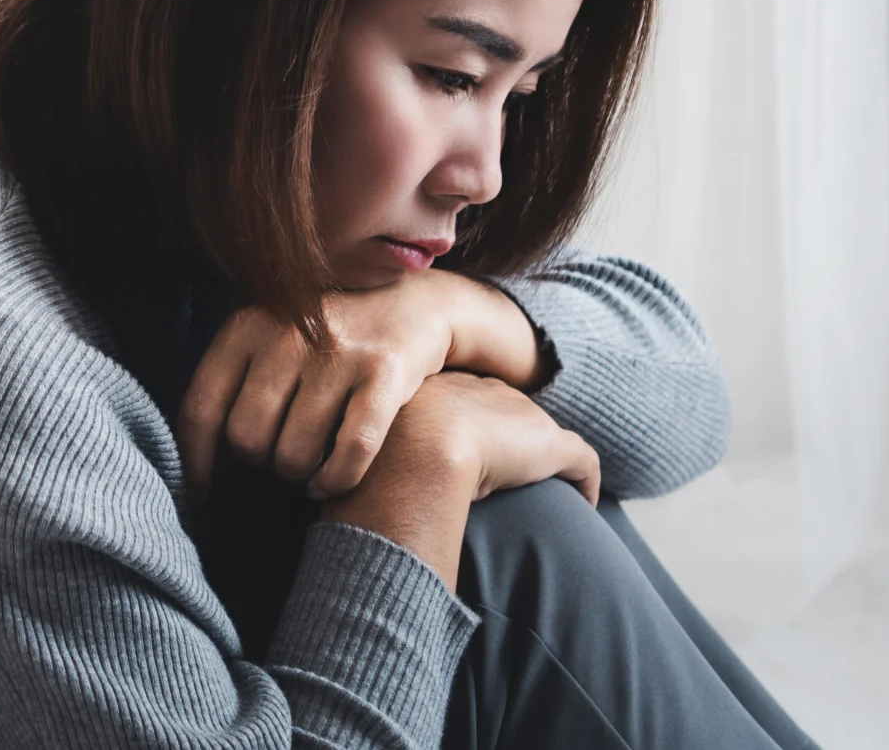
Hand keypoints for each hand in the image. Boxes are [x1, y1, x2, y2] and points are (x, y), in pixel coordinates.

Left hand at [177, 268, 544, 503]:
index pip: (200, 409)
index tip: (202, 494)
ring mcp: (338, 352)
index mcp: (248, 326)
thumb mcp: (270, 344)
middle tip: (279, 458)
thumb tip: (197, 471)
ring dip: (300, 475)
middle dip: (260, 464)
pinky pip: (348, 455)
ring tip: (310, 462)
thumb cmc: (326, 340)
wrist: (414, 305)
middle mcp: (287, 333)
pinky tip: (332, 481)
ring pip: (294, 455)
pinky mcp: (384, 373)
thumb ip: (232, 392)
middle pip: (246, 439)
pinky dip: (337, 480)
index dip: (195, 463)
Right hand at [319, 371, 600, 588]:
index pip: (466, 398)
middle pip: (509, 412)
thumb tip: (303, 474)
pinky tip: (585, 498)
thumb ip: (340, 445)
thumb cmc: (378, 446)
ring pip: (545, 438)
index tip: (472, 430)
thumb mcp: (354, 437)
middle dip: (512, 431)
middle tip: (516, 457)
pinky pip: (579, 464)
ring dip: (550, 462)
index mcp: (449, 389)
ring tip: (556, 484)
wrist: (417, 445)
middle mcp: (489, 397)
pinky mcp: (549, 448)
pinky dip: (584, 480)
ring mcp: (521, 422)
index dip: (471, 416)